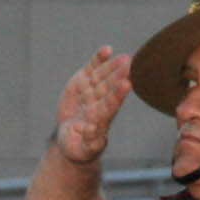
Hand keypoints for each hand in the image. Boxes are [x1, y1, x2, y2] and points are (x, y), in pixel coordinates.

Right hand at [52, 45, 127, 165]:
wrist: (70, 136)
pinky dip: (98, 59)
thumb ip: (89, 141)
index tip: (127, 84)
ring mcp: (92, 90)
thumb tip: (93, 129)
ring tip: (123, 57)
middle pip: (109, 88)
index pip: (111, 105)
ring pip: (103, 76)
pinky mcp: (83, 82)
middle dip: (118, 76)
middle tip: (130, 65)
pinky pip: (92, 69)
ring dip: (112, 66)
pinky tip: (107, 50)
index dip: (118, 95)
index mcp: (100, 119)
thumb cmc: (78, 147)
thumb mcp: (82, 149)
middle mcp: (99, 102)